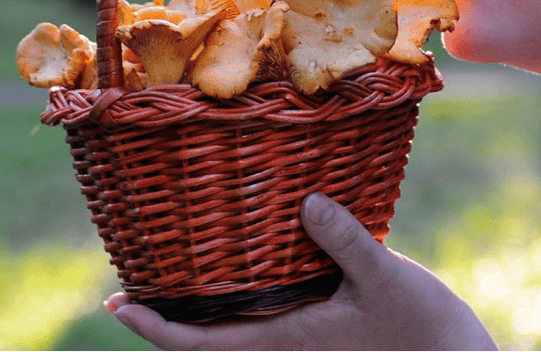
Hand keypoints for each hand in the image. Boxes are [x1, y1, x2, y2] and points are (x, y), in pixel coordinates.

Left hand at [106, 194, 496, 349]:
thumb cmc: (421, 330)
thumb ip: (343, 241)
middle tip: (140, 267)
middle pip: (211, 333)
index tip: (118, 304)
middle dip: (171, 308)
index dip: (156, 327)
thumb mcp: (383, 280)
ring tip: (185, 258)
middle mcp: (287, 341)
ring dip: (208, 298)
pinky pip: (273, 308)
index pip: (201, 343)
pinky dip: (250, 286)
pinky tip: (258, 254)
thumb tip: (305, 202)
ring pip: (240, 321)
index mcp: (286, 337)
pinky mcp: (327, 325)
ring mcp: (306, 336)